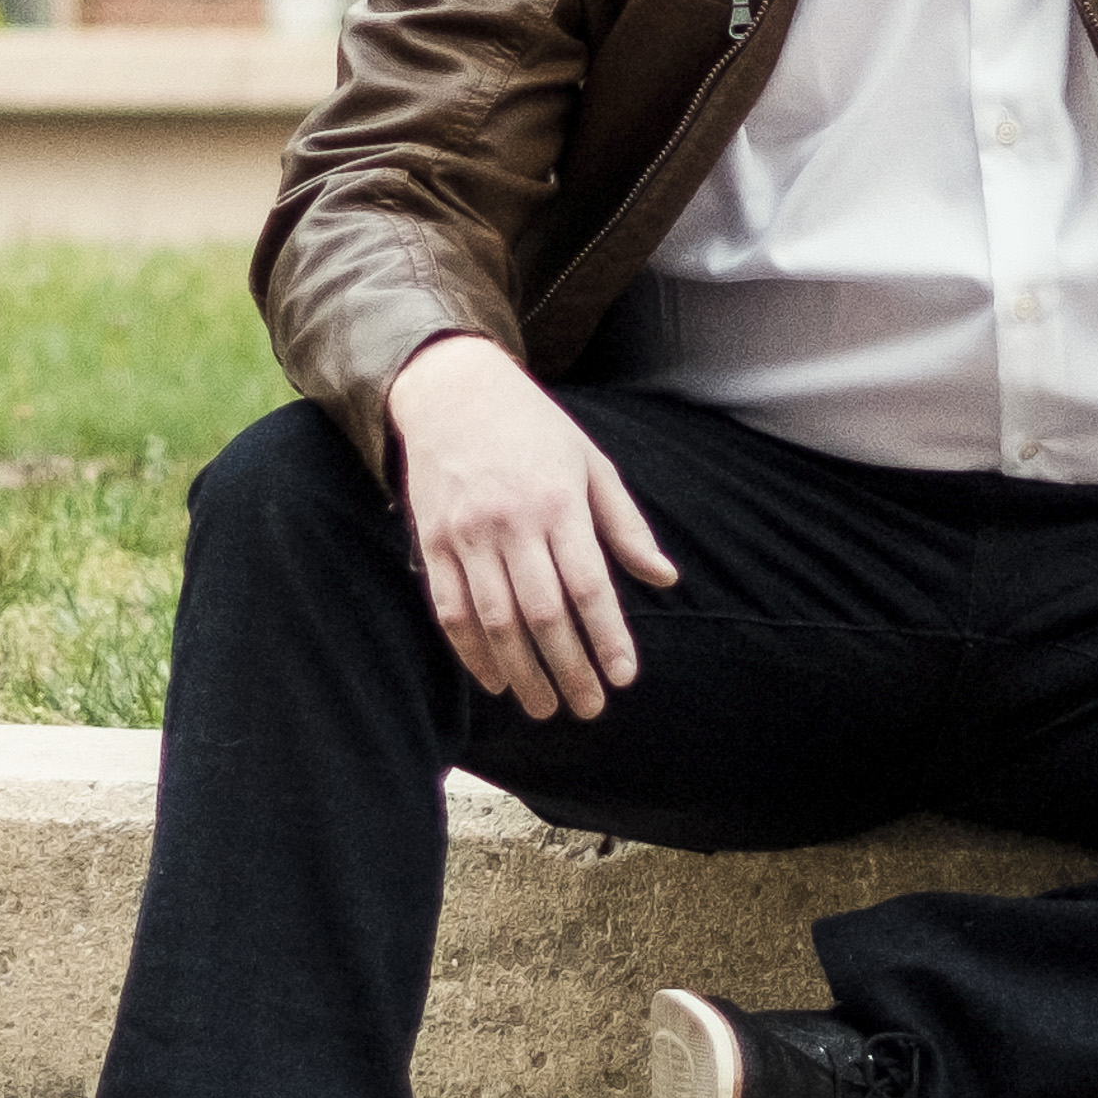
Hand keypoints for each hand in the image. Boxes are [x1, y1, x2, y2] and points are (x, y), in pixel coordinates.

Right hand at [384, 336, 678, 720]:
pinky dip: (473, 653)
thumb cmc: (535, 429)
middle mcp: (512, 522)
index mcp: (559, 502)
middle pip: (543, 614)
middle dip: (569, 669)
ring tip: (545, 707)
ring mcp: (467, 534)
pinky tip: (496, 681)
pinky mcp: (434, 542)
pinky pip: (451, 611)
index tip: (624, 676)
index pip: (589, 585)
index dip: (607, 637)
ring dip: (523, 673)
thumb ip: (625, 525)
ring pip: (496, 621)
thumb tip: (664, 578)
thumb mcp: (591, 463)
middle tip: (589, 708)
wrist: (453, 390)